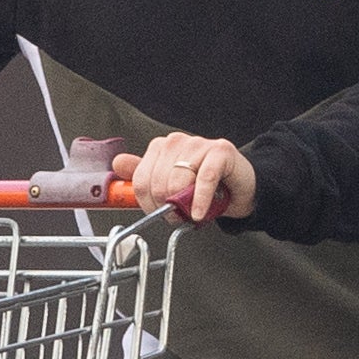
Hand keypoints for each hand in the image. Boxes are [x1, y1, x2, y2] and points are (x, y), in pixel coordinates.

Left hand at [116, 133, 256, 221]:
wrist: (240, 188)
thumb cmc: (207, 188)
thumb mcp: (170, 186)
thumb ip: (143, 176)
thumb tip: (118, 163)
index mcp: (162, 148)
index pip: (141, 179)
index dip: (148, 203)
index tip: (159, 213)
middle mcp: (177, 142)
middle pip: (157, 183)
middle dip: (167, 207)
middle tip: (179, 216)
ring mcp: (199, 144)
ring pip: (178, 181)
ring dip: (185, 206)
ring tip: (193, 211)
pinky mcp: (220, 151)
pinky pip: (203, 179)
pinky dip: (200, 200)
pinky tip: (199, 212)